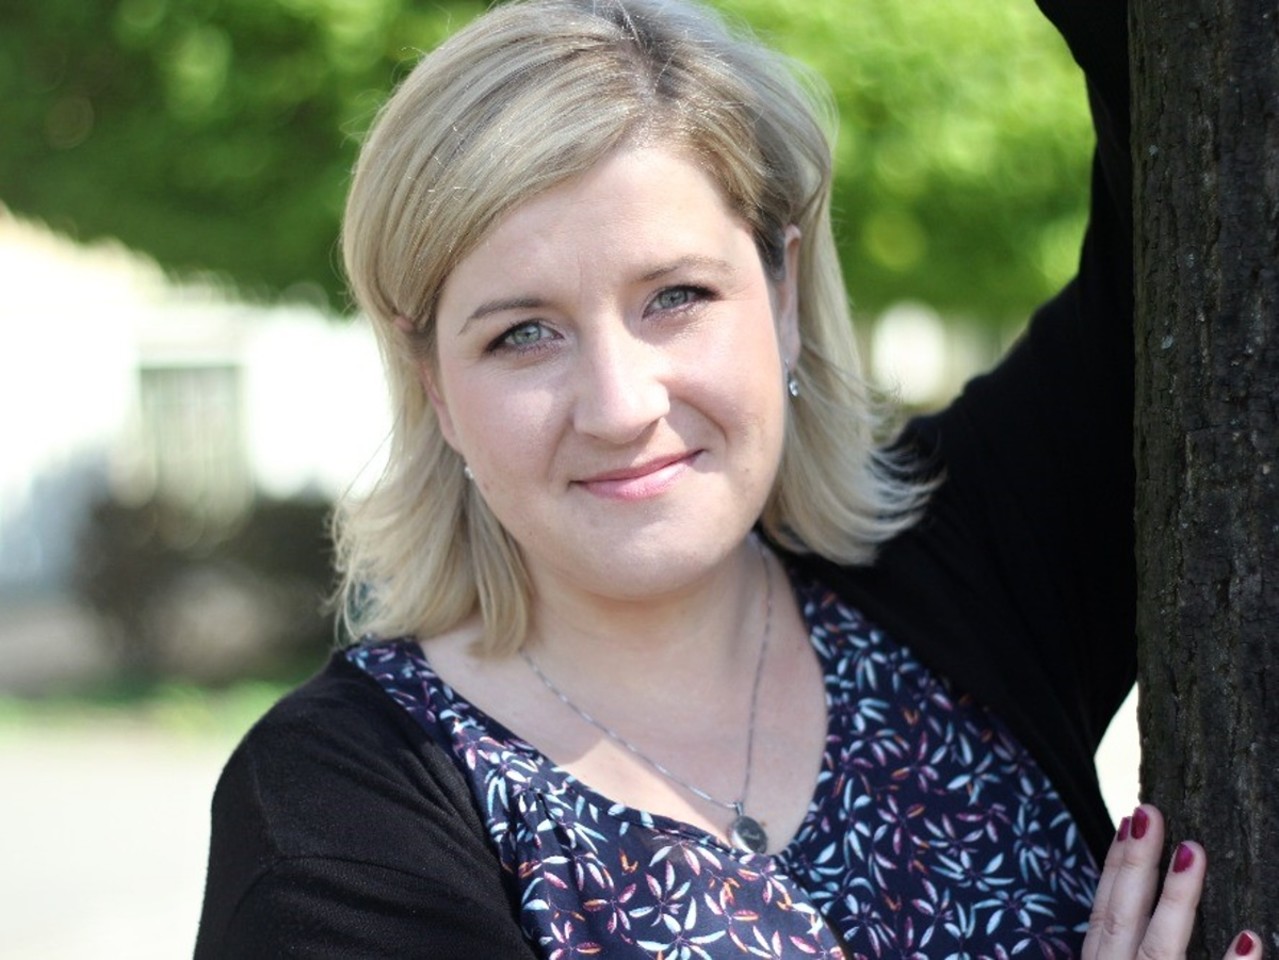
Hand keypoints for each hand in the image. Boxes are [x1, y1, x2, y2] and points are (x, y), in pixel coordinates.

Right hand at [1083, 803, 1260, 959]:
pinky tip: (1249, 937)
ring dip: (1176, 898)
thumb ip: (1125, 940)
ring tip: (1192, 852)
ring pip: (1159, 945)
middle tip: (1152, 813)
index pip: (1105, 907)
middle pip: (1123, 915)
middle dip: (1136, 862)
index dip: (1115, 863)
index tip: (1130, 820)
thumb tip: (1143, 885)